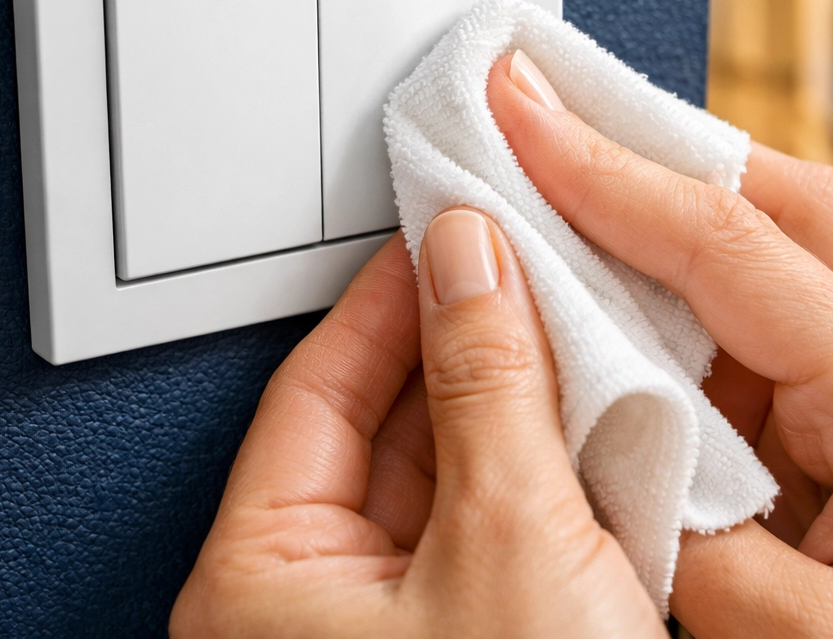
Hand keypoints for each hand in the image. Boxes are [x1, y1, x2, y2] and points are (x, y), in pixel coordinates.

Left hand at [170, 213, 662, 636]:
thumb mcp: (505, 543)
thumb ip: (484, 386)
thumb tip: (467, 258)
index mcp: (261, 581)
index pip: (315, 386)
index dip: (383, 297)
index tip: (431, 233)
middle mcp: (308, 602)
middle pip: (377, 421)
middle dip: (450, 337)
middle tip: (501, 262)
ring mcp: (387, 623)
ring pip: (436, 466)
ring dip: (498, 394)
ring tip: (545, 320)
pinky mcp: (460, 634)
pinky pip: (482, 515)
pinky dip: (526, 456)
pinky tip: (570, 412)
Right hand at [487, 50, 832, 636]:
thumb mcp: (793, 636)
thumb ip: (688, 525)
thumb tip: (594, 433)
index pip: (733, 245)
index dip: (610, 173)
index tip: (523, 120)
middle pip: (782, 203)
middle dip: (653, 149)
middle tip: (550, 112)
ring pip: (770, 253)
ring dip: (659, 214)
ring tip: (564, 183)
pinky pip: (750, 323)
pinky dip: (671, 295)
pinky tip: (608, 295)